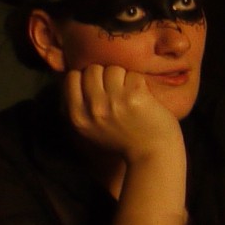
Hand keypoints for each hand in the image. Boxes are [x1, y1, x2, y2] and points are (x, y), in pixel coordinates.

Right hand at [63, 65, 180, 163]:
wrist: (152, 155)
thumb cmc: (123, 140)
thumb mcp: (90, 129)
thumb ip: (78, 105)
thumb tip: (74, 76)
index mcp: (78, 116)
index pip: (72, 77)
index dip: (86, 78)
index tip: (98, 88)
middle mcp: (93, 108)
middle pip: (92, 70)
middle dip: (105, 76)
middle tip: (117, 92)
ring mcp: (114, 101)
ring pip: (113, 69)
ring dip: (123, 78)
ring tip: (129, 96)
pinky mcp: (135, 96)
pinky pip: (133, 74)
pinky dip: (139, 84)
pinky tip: (143, 99)